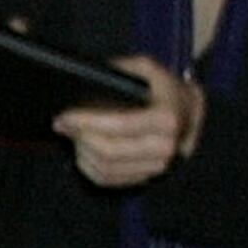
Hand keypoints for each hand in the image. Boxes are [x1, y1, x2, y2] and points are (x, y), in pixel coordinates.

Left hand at [55, 58, 202, 188]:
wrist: (187, 111)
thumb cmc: (162, 88)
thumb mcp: (147, 68)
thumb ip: (122, 67)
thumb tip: (91, 77)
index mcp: (166, 119)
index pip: (120, 125)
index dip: (88, 122)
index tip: (65, 115)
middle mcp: (164, 148)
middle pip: (110, 151)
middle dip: (80, 137)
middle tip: (61, 123)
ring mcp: (156, 167)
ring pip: (106, 168)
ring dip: (82, 152)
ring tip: (70, 133)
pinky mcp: (145, 178)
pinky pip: (109, 179)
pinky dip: (88, 166)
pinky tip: (80, 149)